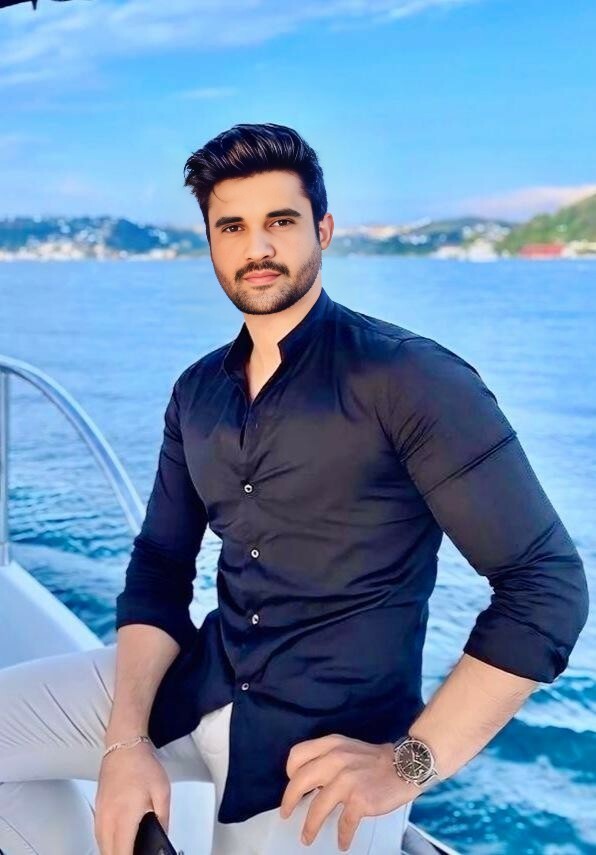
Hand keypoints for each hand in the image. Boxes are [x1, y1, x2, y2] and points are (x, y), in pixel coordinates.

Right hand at [94, 742, 170, 854]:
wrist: (123, 746)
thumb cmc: (142, 766)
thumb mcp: (162, 792)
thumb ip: (163, 818)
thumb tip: (162, 837)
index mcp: (125, 816)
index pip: (123, 853)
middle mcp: (108, 819)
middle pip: (109, 853)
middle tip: (138, 852)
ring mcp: (100, 815)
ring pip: (102, 846)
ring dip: (114, 851)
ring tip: (130, 849)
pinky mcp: (97, 810)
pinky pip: (99, 835)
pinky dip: (108, 843)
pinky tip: (119, 842)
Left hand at [279, 733, 420, 850]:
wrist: (405, 765)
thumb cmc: (375, 759)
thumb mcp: (347, 748)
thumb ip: (328, 759)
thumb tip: (311, 784)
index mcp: (331, 745)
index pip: (297, 755)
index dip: (290, 772)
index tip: (293, 786)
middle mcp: (335, 759)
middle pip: (300, 781)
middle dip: (289, 801)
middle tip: (287, 814)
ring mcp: (347, 780)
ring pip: (317, 807)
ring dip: (310, 826)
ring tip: (307, 837)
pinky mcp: (360, 800)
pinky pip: (344, 823)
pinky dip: (342, 836)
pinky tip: (342, 843)